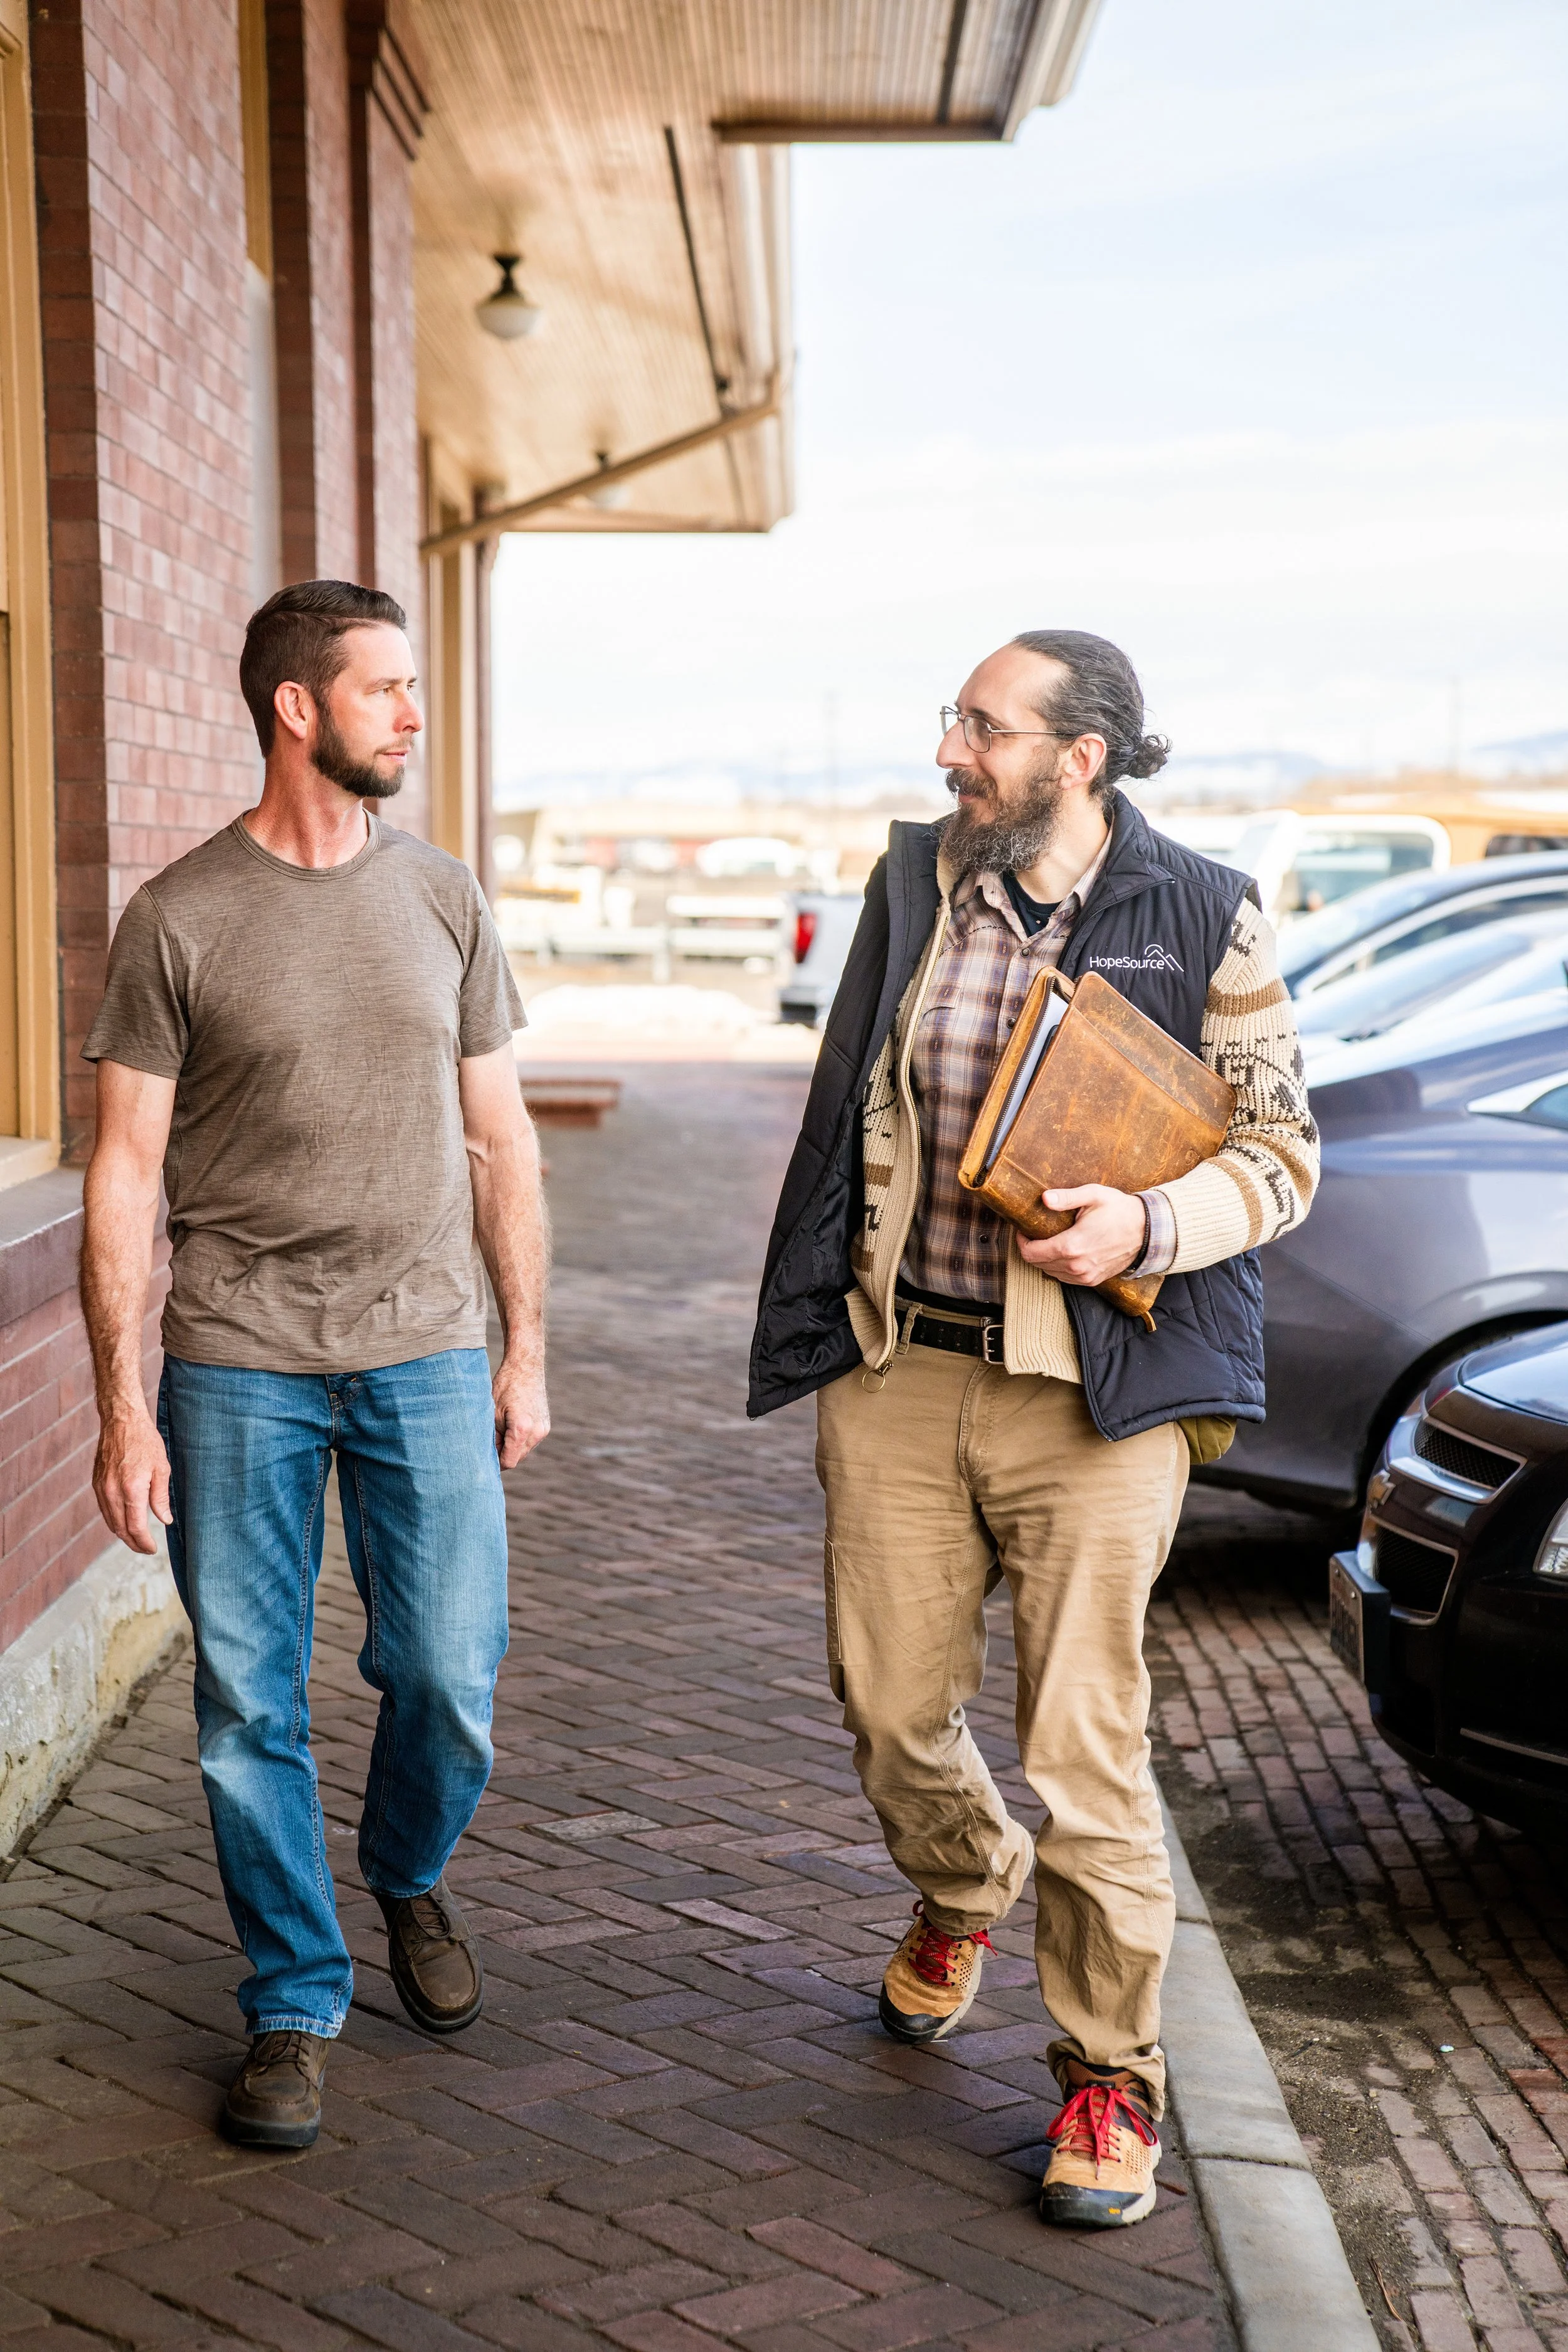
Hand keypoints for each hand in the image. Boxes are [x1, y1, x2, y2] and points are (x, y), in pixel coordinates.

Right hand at [93, 1406, 172, 1554]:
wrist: (121, 1421)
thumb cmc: (145, 1441)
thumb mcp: (161, 1468)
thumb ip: (161, 1497)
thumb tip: (164, 1520)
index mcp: (131, 1489)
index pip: (135, 1527)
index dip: (144, 1543)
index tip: (152, 1549)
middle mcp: (112, 1492)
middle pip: (120, 1529)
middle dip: (133, 1543)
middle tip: (145, 1549)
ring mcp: (102, 1488)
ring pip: (110, 1521)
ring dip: (122, 1534)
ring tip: (136, 1539)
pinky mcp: (96, 1483)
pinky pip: (104, 1509)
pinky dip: (114, 1520)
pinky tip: (124, 1521)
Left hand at [494, 1355, 549, 1467]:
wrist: (526, 1366)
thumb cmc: (505, 1386)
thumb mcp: (492, 1413)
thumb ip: (492, 1437)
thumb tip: (491, 1455)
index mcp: (522, 1428)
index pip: (509, 1461)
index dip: (495, 1463)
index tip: (483, 1458)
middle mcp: (537, 1431)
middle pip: (517, 1457)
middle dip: (503, 1454)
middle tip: (489, 1441)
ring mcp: (544, 1429)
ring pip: (524, 1450)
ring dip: (512, 1446)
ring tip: (500, 1429)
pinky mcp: (545, 1425)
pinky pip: (530, 1441)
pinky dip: (520, 1439)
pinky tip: (511, 1424)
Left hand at [1017, 1185, 1146, 1286]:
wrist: (1147, 1231)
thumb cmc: (1120, 1210)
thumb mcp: (1093, 1195)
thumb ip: (1066, 1197)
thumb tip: (1044, 1198)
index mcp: (1071, 1246)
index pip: (1031, 1252)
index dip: (1022, 1241)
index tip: (1024, 1230)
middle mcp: (1076, 1266)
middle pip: (1038, 1264)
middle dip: (1032, 1248)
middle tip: (1035, 1233)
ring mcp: (1085, 1276)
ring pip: (1050, 1273)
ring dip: (1044, 1259)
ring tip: (1048, 1242)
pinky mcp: (1092, 1280)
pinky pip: (1065, 1278)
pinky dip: (1058, 1267)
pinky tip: (1063, 1252)